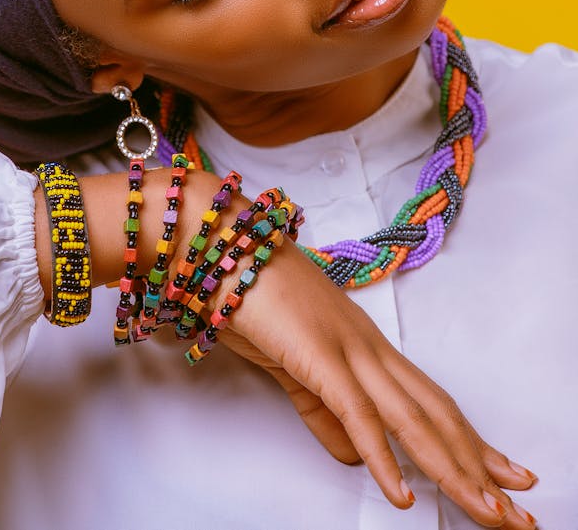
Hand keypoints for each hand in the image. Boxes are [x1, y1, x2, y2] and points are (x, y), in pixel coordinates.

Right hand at [217, 233, 536, 528]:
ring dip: (452, 470)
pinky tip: (402, 494)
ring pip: (411, 417)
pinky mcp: (318, 355)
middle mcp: (370, 347)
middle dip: (479, 465)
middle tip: (521, 513)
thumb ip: (323, 412)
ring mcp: (348, 348)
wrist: (226, 244)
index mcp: (367, 346)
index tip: (503, 477)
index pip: (431, 401)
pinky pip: (357, 414)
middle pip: (436, 413)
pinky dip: (383, 458)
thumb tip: (354, 458)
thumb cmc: (254, 296)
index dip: (470, 442)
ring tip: (486, 514)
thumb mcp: (293, 367)